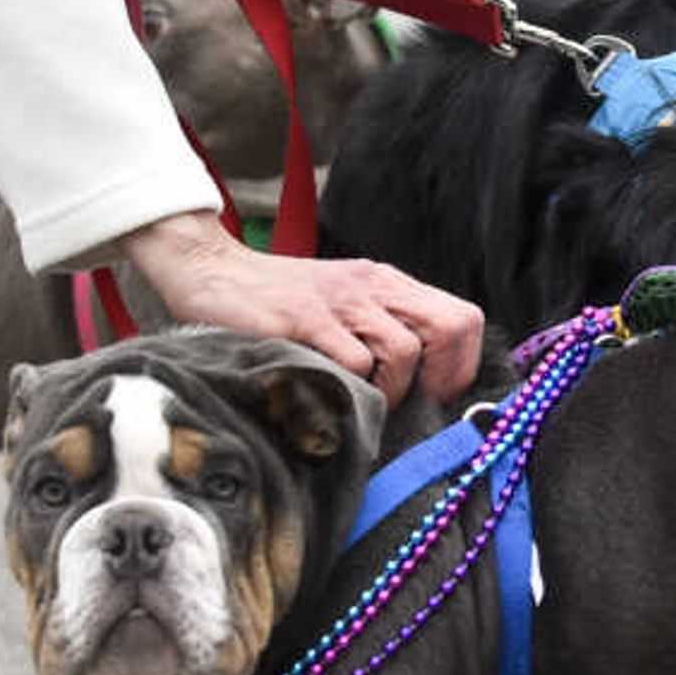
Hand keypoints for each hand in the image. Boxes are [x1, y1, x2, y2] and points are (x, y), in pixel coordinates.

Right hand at [115, 211, 483, 403]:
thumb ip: (379, 329)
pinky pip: (351, 362)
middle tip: (410, 404)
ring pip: (404, 351)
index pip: (464, 319)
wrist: (211, 271)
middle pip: (451, 328)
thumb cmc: (279, 301)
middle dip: (441, 378)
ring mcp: (339, 302)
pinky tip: (328, 391)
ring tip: (362, 400)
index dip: (459, 365)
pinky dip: (349, 388)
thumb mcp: (342, 304)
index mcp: (388, 284)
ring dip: (391, 389)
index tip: (432, 395)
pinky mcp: (303, 320)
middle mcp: (373, 287)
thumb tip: (420, 385)